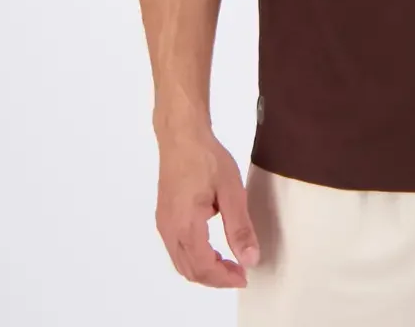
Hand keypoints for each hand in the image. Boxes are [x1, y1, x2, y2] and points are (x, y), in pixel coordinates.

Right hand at [155, 127, 259, 286]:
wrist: (181, 135)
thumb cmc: (206, 158)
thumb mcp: (231, 191)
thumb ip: (240, 228)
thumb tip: (250, 259)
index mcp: (185, 226)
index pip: (203, 267)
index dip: (224, 278)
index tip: (244, 276)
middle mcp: (169, 230)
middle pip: (189, 270)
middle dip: (215, 278)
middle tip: (239, 273)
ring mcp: (164, 223)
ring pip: (181, 262)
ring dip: (204, 269)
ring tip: (228, 264)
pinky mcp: (164, 215)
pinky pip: (176, 248)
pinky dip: (194, 258)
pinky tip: (211, 249)